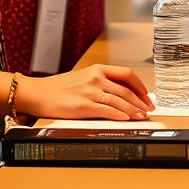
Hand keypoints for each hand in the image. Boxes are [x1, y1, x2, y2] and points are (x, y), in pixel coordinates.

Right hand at [18, 65, 151, 121]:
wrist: (38, 93)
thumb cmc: (58, 88)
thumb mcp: (82, 78)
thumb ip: (100, 82)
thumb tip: (120, 93)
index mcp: (97, 69)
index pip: (126, 74)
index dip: (139, 85)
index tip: (146, 94)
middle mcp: (96, 78)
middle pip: (126, 89)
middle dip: (141, 100)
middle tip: (149, 108)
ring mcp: (90, 92)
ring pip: (119, 100)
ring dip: (134, 109)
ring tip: (142, 116)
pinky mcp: (84, 106)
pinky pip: (107, 110)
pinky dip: (120, 115)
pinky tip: (127, 119)